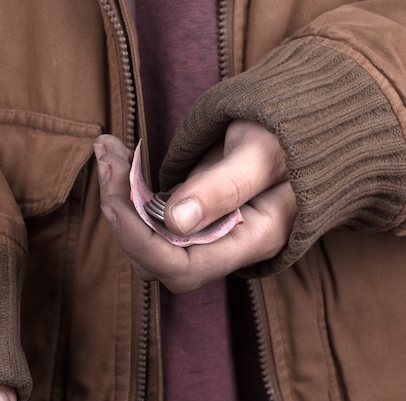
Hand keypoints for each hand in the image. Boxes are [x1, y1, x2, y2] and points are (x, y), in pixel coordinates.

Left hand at [94, 120, 296, 292]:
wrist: (297, 127)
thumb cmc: (289, 135)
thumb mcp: (263, 152)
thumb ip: (226, 187)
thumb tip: (175, 221)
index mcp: (251, 240)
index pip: (184, 268)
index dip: (142, 242)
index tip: (117, 198)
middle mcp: (224, 245)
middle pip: (156, 259)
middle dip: (121, 214)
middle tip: (107, 160)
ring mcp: (206, 232)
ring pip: (145, 238)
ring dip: (118, 197)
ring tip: (107, 149)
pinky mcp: (192, 214)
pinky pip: (150, 214)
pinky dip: (128, 185)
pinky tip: (117, 151)